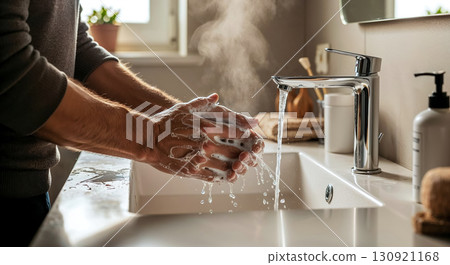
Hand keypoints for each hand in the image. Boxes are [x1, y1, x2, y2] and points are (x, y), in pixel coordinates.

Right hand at [142, 94, 263, 181]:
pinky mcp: (190, 170)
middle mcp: (203, 142)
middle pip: (230, 149)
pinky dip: (219, 177)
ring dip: (233, 167)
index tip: (250, 136)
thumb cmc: (164, 122)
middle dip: (242, 152)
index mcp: (204, 127)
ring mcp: (197, 158)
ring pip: (222, 165)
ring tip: (239, 167)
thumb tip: (216, 96)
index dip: (242, 134)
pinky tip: (224, 177)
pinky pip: (209, 176)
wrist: (146, 139)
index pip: (231, 131)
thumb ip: (202, 103)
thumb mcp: (183, 108)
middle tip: (248, 154)